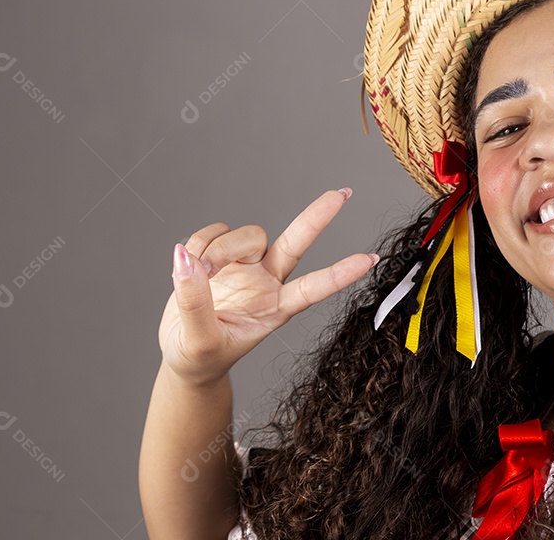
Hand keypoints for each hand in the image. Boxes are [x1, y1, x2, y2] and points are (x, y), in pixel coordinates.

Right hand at [158, 188, 377, 386]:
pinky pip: (214, 231)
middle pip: (297, 242)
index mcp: (276, 308)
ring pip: (247, 235)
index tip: (370, 260)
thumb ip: (194, 302)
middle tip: (341, 195)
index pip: (313, 288)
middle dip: (317, 217)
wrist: (183, 357)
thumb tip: (187, 261)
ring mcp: (246, 265)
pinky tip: (188, 264)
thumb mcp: (200, 342)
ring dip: (219, 248)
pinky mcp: (222, 255)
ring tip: (198, 271)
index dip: (340, 274)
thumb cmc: (200, 357)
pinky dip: (199, 244)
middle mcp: (268, 281)